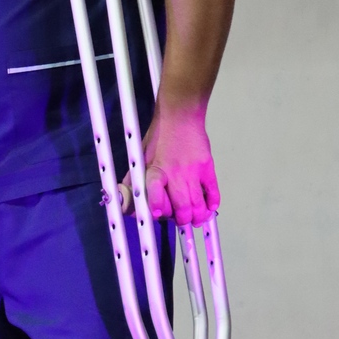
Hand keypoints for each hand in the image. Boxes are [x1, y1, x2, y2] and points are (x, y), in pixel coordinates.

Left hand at [123, 110, 219, 226]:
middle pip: (182, 207)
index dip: (157, 209)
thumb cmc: (159, 135)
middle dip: (182, 220)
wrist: (180, 117)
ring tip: (196, 219)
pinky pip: (213, 190)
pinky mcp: (207, 168)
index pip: (156, 196)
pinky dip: (212, 202)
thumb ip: (134, 177)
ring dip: (198, 216)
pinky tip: (210, 208)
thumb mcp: (140, 155)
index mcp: (156, 171)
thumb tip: (126, 195)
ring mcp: (194, 172)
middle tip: (182, 221)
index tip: (158, 215)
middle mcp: (175, 175)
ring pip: (198, 204)